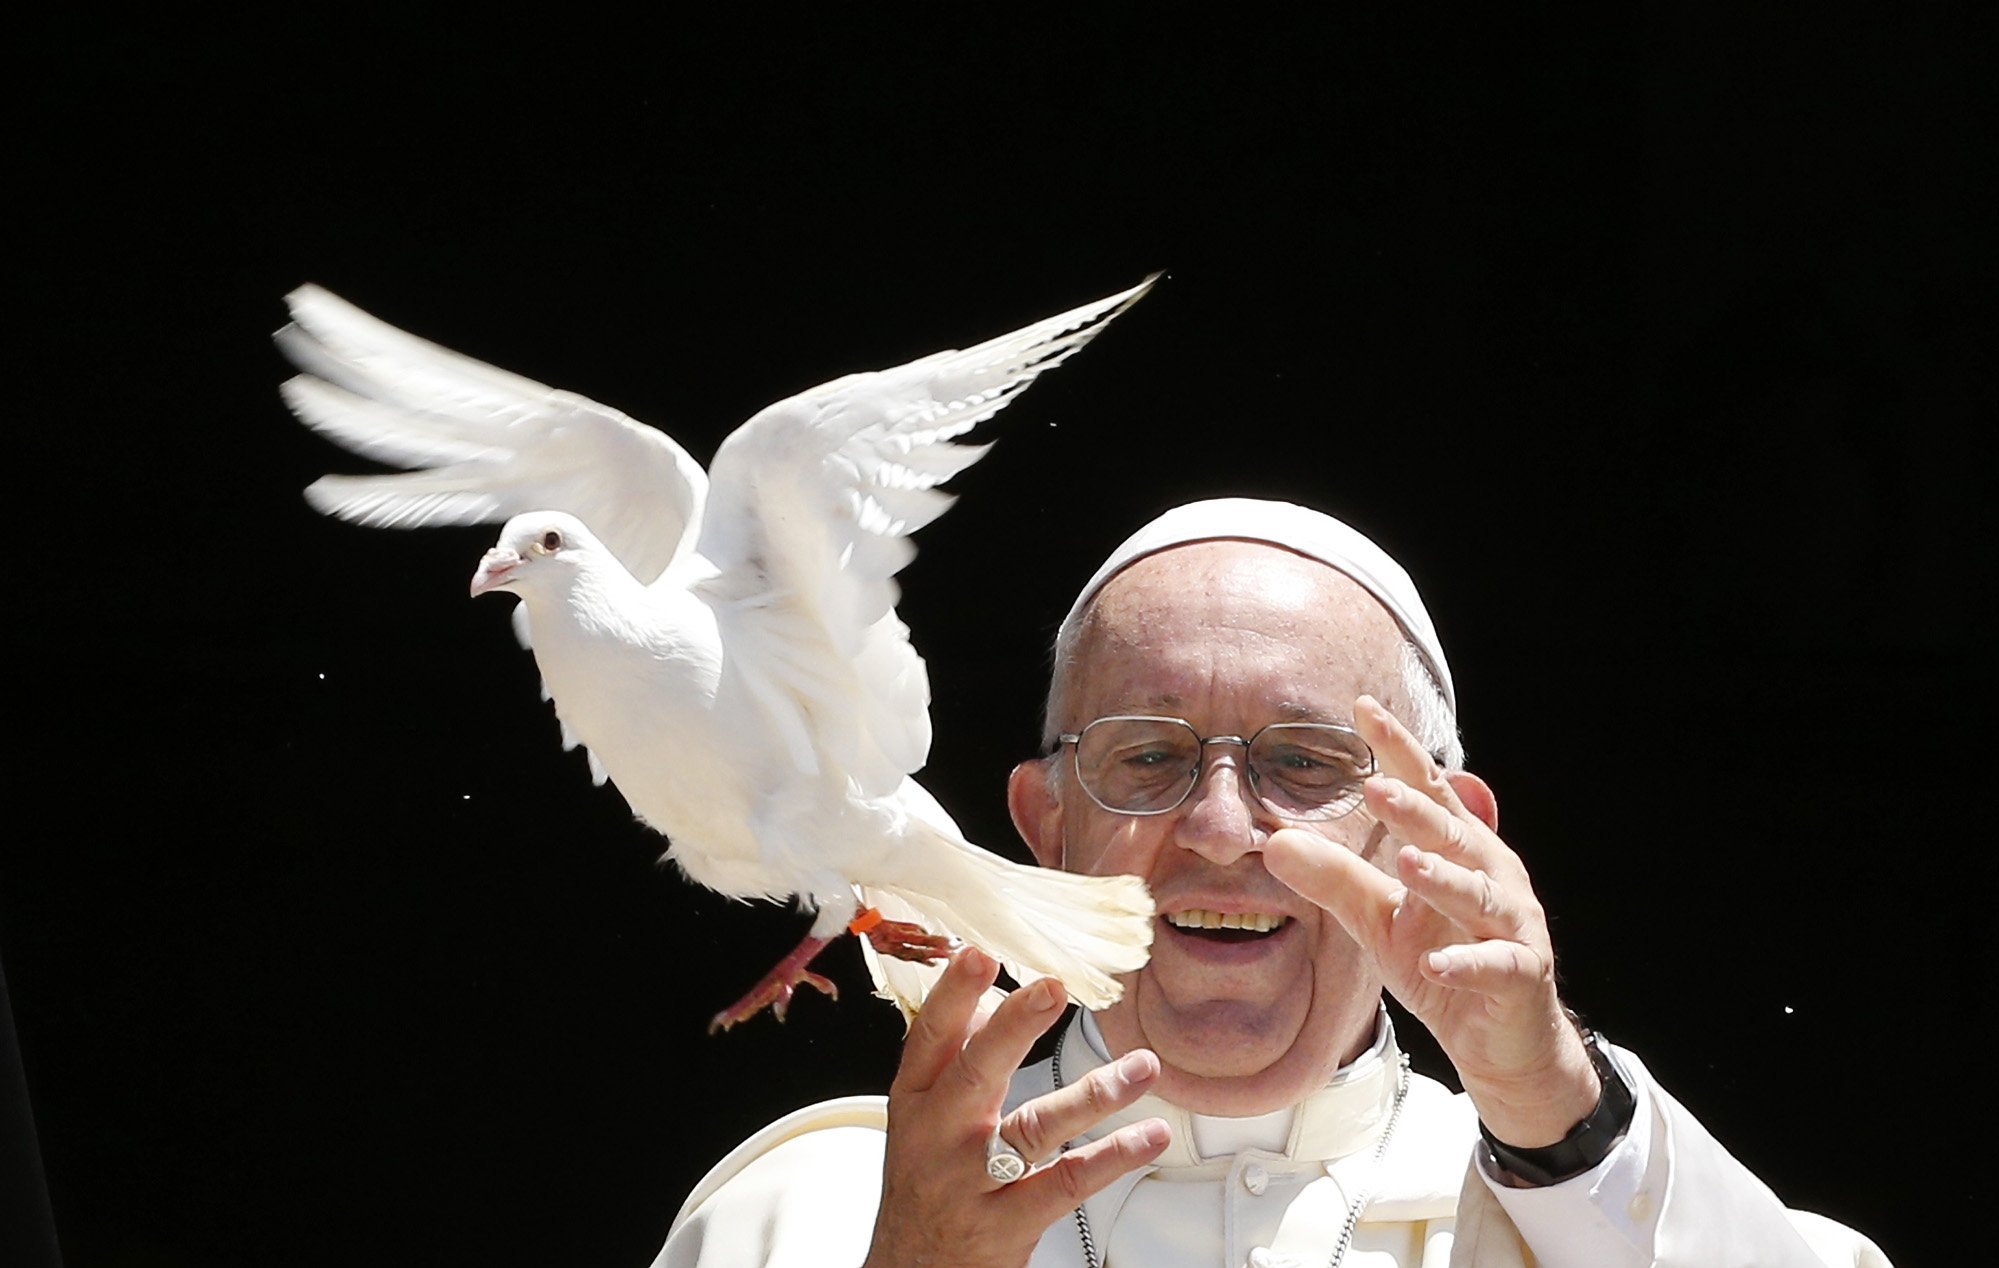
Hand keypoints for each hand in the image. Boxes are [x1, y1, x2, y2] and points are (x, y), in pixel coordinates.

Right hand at [863, 948, 1169, 1267]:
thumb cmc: (923, 1185)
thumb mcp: (920, 1118)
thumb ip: (953, 1060)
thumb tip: (994, 1001)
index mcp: (915, 1100)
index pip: (930, 1038)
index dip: (952, 996)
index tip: (978, 954)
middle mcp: (939, 1136)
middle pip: (977, 1073)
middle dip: (1015, 1028)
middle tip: (1052, 989)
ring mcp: (972, 1181)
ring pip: (1037, 1127)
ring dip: (1096, 1093)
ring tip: (1143, 1066)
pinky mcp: (1008, 1222)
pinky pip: (1068, 1182)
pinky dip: (1114, 1155)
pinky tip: (1148, 1134)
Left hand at [1264, 695, 1597, 1146]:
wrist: (1501, 1040)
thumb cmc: (1443, 960)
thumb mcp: (1379, 919)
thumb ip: (1336, 879)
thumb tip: (1276, 843)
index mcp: (1457, 850)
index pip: (1426, 789)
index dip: (1398, 749)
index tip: (1364, 708)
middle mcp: (1491, 874)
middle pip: (1450, 834)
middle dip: (1415, 811)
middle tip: (1376, 786)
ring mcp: (1512, 924)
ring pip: (1479, 894)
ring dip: (1443, 880)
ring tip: (1406, 863)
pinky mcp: (1522, 975)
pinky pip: (1496, 965)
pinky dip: (1467, 964)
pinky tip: (1435, 965)